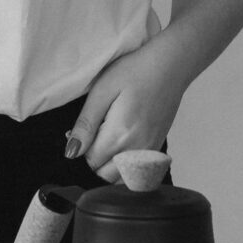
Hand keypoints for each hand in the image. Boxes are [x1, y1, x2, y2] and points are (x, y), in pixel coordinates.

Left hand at [65, 40, 186, 181]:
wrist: (170, 65)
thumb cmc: (135, 71)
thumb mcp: (102, 91)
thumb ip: (86, 124)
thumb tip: (71, 151)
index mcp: (120, 135)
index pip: (90, 161)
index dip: (81, 147)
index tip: (83, 129)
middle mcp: (137, 150)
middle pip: (105, 174)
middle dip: (94, 159)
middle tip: (96, 132)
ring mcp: (150, 152)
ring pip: (122, 177)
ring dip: (110, 165)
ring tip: (109, 138)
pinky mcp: (158, 149)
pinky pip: (138, 172)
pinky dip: (125, 165)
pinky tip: (124, 141)